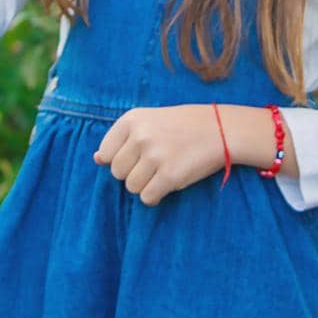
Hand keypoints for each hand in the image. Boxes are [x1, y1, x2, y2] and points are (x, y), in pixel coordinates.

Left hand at [93, 105, 226, 206]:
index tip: (136, 157)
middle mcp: (140, 136)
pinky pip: (147, 197)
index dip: (118, 160)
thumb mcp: (148, 121)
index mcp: (131, 120)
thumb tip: (96, 160)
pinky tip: (165, 185)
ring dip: (144, 186)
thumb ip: (122, 139)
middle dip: (132, 174)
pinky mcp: (170, 175)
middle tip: (151, 166)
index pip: (104, 153)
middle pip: (117, 172)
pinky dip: (154, 197)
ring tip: (161, 173)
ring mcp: (155, 156)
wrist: (221, 129)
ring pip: (131, 187)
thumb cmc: (181, 126)